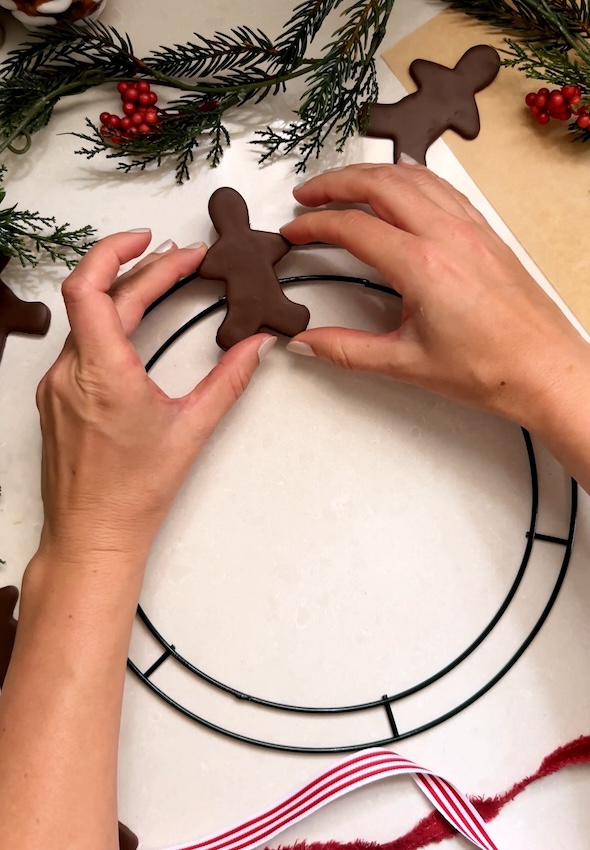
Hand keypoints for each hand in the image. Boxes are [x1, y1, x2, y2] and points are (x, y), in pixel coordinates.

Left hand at [35, 231, 274, 567]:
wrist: (92, 535)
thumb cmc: (133, 494)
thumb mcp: (191, 431)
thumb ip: (229, 382)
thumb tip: (256, 348)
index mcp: (102, 374)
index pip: (93, 287)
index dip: (122, 252)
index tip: (161, 244)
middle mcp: (69, 373)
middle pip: (95, 296)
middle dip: (140, 269)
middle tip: (180, 260)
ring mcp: (56, 385)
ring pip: (83, 318)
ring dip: (121, 293)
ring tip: (158, 281)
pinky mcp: (55, 398)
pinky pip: (77, 342)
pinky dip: (105, 322)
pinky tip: (130, 325)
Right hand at [280, 162, 588, 428]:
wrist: (545, 369)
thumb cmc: (490, 368)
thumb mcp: (406, 363)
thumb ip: (347, 351)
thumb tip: (306, 344)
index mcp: (422, 265)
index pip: (353, 228)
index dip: (314, 225)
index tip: (294, 231)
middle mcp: (447, 234)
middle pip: (379, 184)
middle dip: (335, 183)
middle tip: (307, 195)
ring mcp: (470, 227)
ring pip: (412, 177)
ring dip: (371, 174)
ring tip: (344, 184)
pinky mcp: (485, 232)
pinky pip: (441, 187)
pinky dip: (410, 178)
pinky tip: (400, 185)